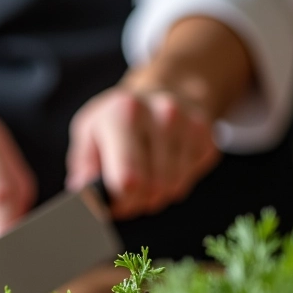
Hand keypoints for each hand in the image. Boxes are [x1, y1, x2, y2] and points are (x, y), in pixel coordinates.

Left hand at [66, 87, 219, 218]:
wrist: (166, 90)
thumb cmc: (121, 118)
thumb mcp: (89, 131)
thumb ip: (84, 165)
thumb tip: (85, 192)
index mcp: (125, 113)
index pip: (129, 181)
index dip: (120, 203)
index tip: (114, 201)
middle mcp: (163, 114)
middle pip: (154, 190)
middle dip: (138, 201)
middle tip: (128, 191)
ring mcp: (191, 126)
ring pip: (174, 189)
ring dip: (157, 194)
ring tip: (147, 174)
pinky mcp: (208, 139)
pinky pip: (190, 183)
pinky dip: (175, 183)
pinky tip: (167, 164)